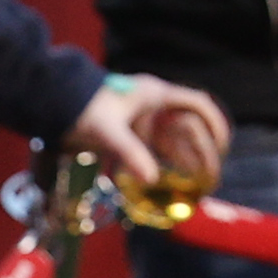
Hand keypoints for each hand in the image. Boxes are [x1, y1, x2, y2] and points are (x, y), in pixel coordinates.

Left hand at [70, 75, 228, 197]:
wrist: (54, 103)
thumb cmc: (82, 110)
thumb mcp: (107, 131)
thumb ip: (130, 153)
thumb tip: (150, 180)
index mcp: (154, 94)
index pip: (197, 103)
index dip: (215, 122)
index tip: (223, 145)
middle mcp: (153, 105)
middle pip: (190, 125)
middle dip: (204, 149)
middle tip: (211, 175)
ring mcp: (143, 118)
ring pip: (176, 139)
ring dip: (188, 158)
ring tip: (200, 183)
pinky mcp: (132, 131)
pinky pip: (159, 147)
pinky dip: (169, 163)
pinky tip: (174, 181)